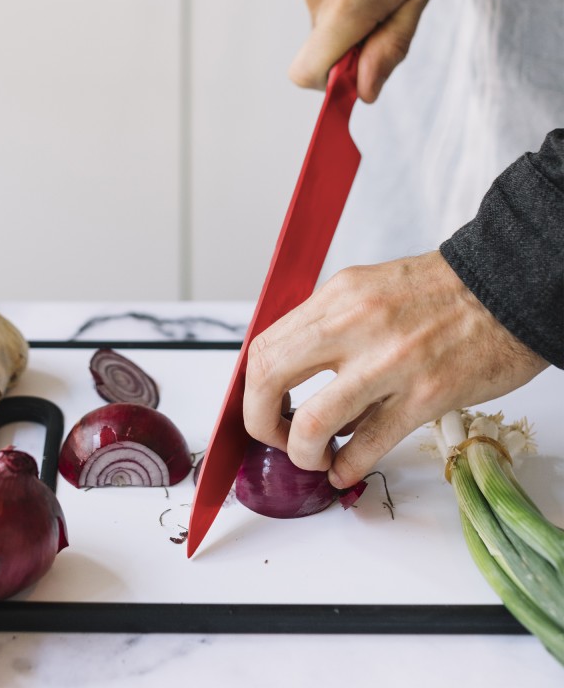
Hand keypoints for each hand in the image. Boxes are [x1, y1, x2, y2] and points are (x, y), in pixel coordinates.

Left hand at [242, 251, 548, 487]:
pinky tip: (344, 470)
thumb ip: (327, 331)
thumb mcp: (366, 291)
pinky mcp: (426, 396)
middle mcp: (356, 324)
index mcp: (337, 297)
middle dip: (260, 421)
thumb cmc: (436, 293)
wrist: (506, 287)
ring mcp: (390, 362)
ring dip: (302, 452)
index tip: (262, 407)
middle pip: (270, 378)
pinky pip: (368, 445)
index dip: (252, 389)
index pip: (264, 347)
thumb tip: (292, 382)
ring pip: (314, 422)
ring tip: (312, 458)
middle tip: (275, 437)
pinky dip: (346, 467)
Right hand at [290, 0, 460, 101]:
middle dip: (349, 41)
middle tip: (383, 11)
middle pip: (321, 45)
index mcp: (346, 5)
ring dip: (345, 10)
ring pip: (321, 17)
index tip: (351, 76)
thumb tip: (365, 90)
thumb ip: (388, 48)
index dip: (326, 83)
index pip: (306, 71)